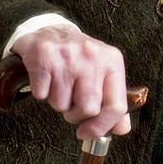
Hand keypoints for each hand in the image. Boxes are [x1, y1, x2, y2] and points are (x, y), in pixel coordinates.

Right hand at [13, 25, 130, 138]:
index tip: (87, 132)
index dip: (101, 127)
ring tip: (59, 83)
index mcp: (112, 61)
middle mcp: (92, 55)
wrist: (50, 31)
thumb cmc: (79, 58)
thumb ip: (114, 102)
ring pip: (61, 105)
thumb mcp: (103, 74)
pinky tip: (46, 77)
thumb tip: (121, 129)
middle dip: (75, 113)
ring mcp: (68, 55)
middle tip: (70, 99)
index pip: (116, 106)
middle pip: (88, 109)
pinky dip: (41, 92)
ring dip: (57, 101)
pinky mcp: (44, 56)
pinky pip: (41, 94)